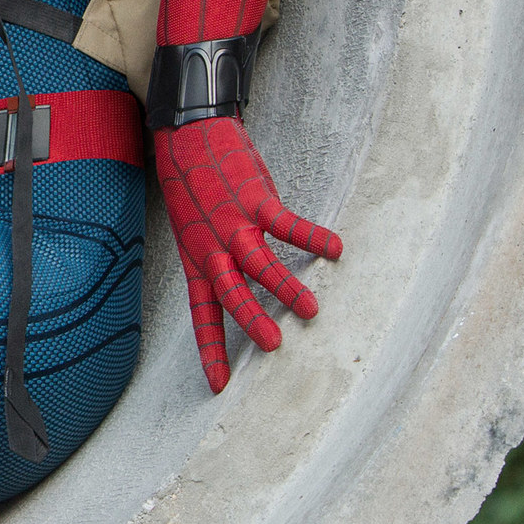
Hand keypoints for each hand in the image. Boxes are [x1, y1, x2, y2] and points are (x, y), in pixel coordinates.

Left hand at [152, 118, 343, 391]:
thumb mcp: (195, 230)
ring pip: (260, 263)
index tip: (218, 386)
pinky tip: (336, 249)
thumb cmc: (196, 188)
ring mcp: (233, 224)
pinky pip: (286, 224)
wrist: (187, 136)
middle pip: (230, 293)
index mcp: (198, 261)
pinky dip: (311, 237)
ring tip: (312, 310)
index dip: (210, 350)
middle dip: (251, 321)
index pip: (203, 314)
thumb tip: (247, 283)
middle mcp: (213, 248)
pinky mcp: (254, 200)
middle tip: (274, 347)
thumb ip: (218, 258)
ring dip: (286, 287)